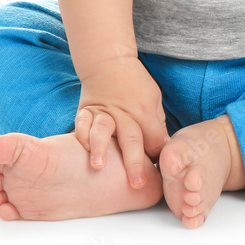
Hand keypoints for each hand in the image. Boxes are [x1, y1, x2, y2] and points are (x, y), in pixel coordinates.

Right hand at [73, 57, 170, 188]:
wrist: (109, 61)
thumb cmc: (135, 83)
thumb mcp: (154, 99)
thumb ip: (156, 125)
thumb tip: (162, 150)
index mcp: (145, 113)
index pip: (154, 141)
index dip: (158, 159)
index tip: (160, 177)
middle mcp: (125, 114)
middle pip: (132, 140)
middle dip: (134, 163)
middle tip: (136, 184)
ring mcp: (104, 112)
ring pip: (103, 130)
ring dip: (100, 148)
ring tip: (99, 166)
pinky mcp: (87, 110)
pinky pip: (82, 122)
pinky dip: (82, 133)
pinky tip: (82, 146)